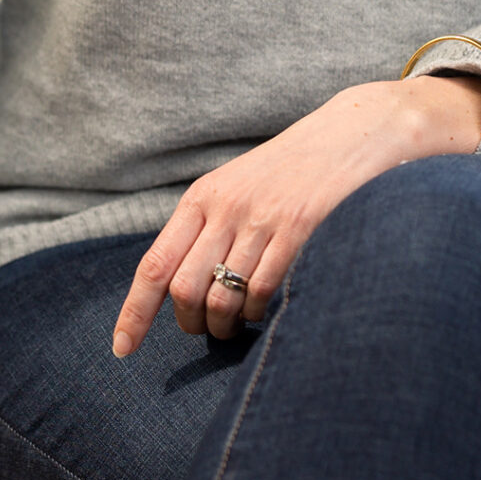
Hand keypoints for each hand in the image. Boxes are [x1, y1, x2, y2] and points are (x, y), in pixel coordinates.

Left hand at [112, 72, 480, 356]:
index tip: (122, 348)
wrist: (358, 131)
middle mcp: (227, 208)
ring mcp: (263, 219)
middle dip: (191, 324)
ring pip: (223, 300)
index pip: (155, 264)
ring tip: (241, 325)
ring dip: (227, 327)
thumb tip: (180, 290)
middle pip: (185, 291)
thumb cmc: (297, 169)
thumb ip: (211, 228)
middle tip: (210, 329)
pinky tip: (272, 309)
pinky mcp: (301, 229)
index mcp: (205, 196)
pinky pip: (264, 294)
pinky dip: (262, 315)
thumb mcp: (241, 186)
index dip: (134, 312)